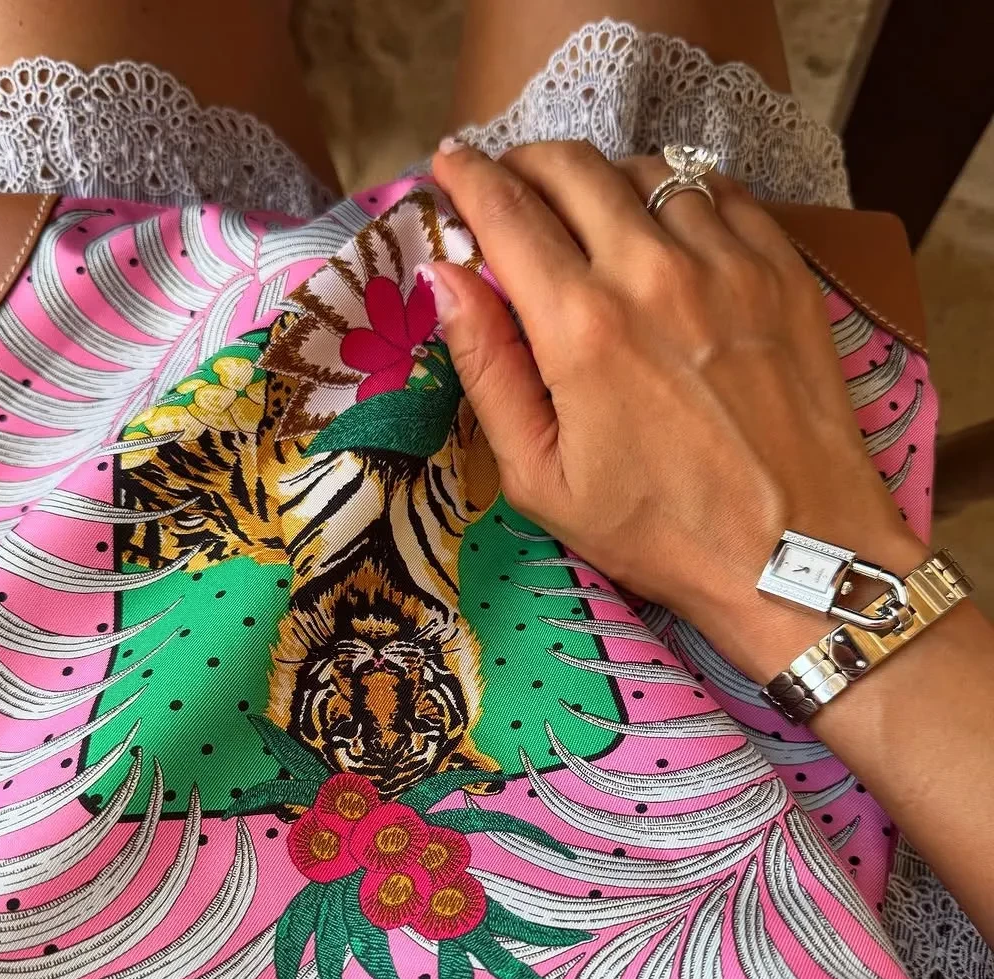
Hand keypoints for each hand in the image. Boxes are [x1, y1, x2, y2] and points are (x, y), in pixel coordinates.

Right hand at [426, 139, 925, 682]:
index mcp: (581, 327)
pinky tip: (667, 228)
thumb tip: (446, 278)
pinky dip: (677, 193)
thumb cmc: (657, 530)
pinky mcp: (782, 268)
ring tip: (591, 214)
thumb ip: (487, 369)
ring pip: (647, 170)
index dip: (467, 177)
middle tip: (512, 185)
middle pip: (573, 168)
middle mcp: (652, 271)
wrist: (794, 553)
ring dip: (603, 180)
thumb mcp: (541, 478)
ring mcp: (727, 262)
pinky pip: (718, 191)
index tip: (449, 165)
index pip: (506, 211)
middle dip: (527, 162)